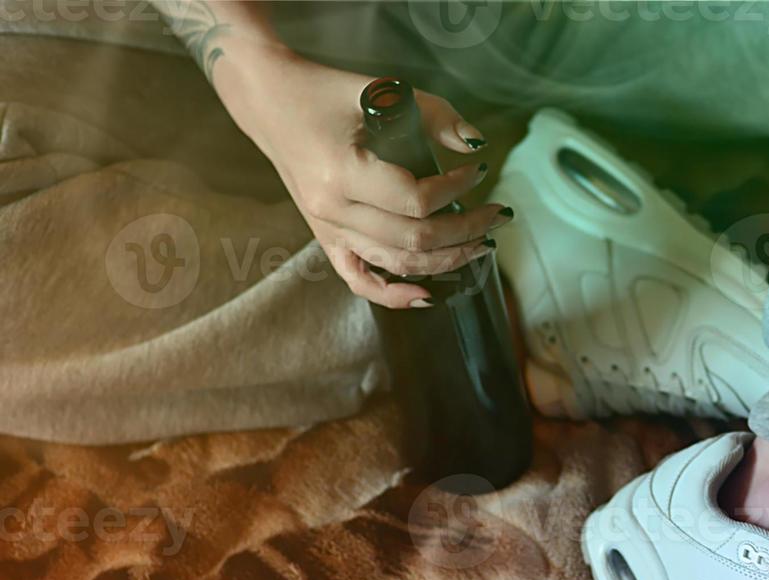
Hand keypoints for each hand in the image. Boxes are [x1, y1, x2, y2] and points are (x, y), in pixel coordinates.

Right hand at [219, 50, 512, 307]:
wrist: (268, 99)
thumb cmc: (324, 91)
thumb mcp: (380, 91)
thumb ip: (434, 116)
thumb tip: (477, 146)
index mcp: (341, 172)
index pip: (417, 201)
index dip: (458, 190)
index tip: (479, 171)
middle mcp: (331, 210)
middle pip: (414, 240)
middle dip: (466, 231)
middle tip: (497, 216)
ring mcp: (325, 229)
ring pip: (396, 264)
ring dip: (446, 261)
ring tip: (482, 245)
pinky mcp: (324, 237)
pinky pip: (358, 280)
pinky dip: (393, 294)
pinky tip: (428, 297)